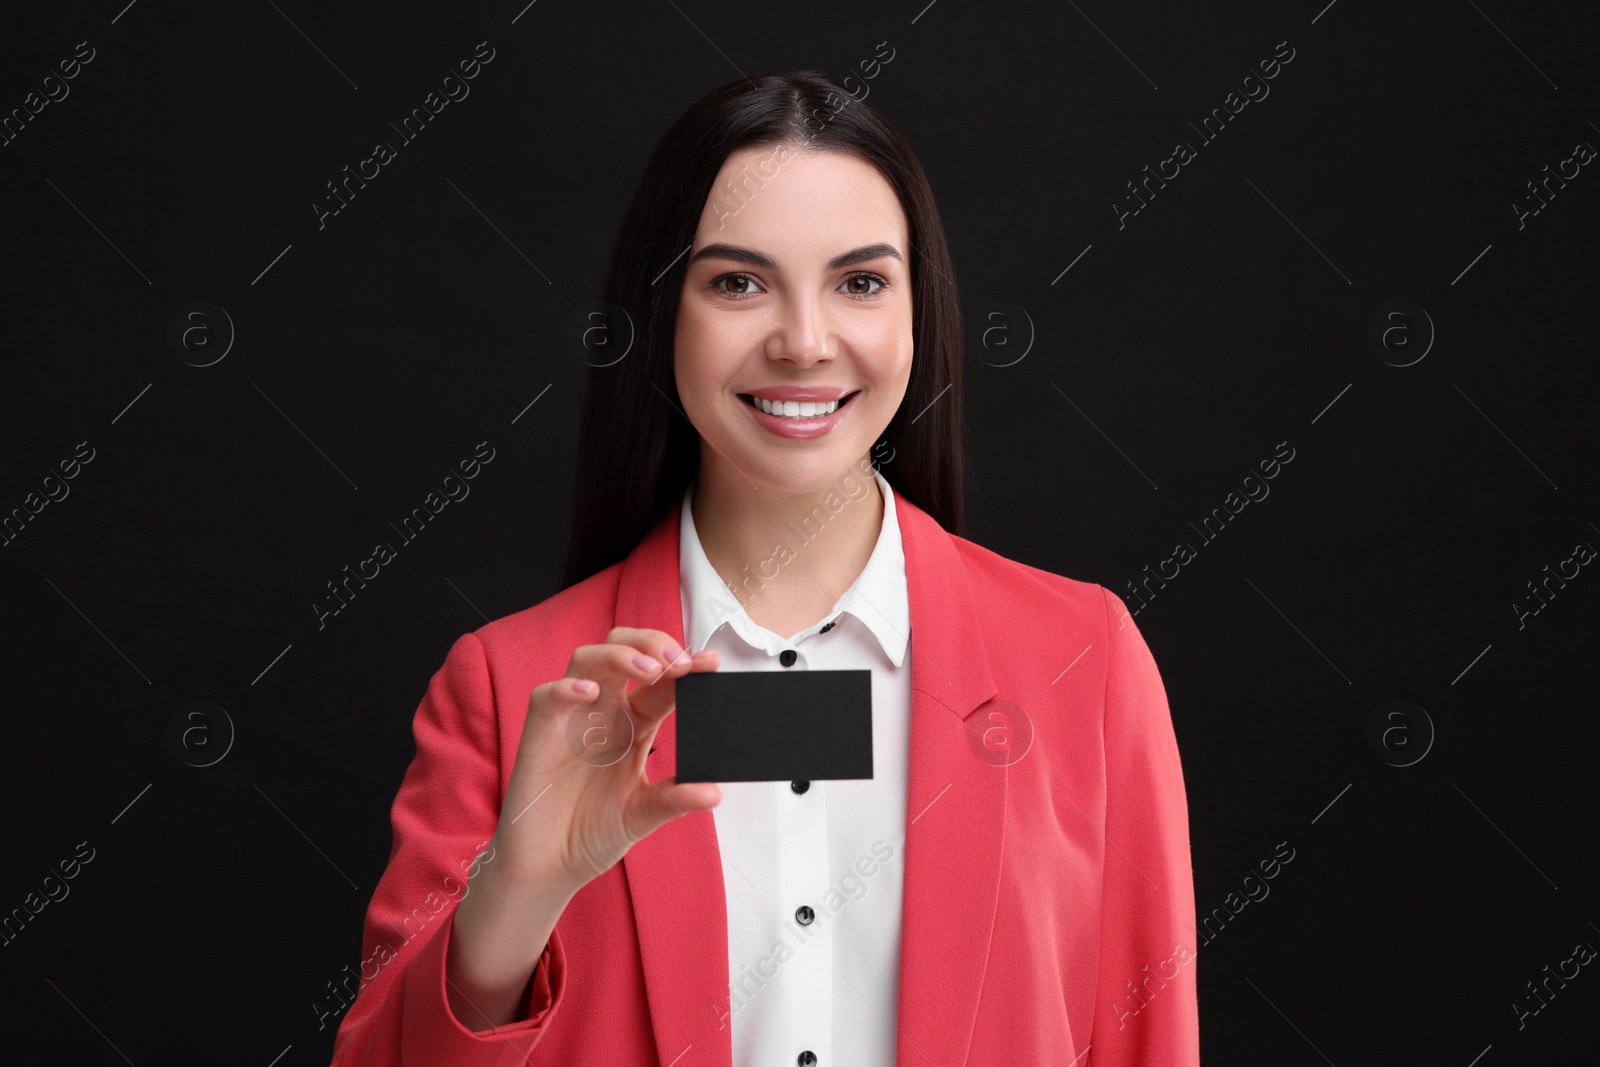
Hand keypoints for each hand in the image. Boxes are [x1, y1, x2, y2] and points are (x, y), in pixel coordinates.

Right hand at [491, 627, 721, 894]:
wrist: (549, 867)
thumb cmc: (591, 833)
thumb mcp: (641, 814)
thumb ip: (674, 799)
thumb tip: (715, 792)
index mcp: (633, 724)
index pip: (661, 683)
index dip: (685, 669)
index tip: (711, 665)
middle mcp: (603, 712)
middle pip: (622, 650)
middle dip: (651, 644)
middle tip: (679, 663)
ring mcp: (570, 718)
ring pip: (587, 661)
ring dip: (618, 655)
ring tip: (649, 670)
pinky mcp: (538, 735)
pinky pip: (545, 697)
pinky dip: (565, 689)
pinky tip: (590, 694)